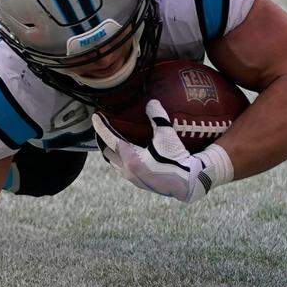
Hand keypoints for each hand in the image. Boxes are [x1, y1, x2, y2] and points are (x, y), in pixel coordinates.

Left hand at [93, 100, 230, 203]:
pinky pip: (125, 168)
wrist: (190, 184)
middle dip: (103, 140)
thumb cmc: (178, 160)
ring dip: (112, 151)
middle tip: (102, 128)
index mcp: (131, 159)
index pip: (110, 140)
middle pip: (108, 153)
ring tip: (112, 140)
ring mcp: (134, 178)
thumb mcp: (168, 137)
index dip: (101, 127)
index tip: (95, 117)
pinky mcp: (141, 182)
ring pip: (115, 163)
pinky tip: (129, 152)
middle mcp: (128, 171)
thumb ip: (158, 118)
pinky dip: (122, 158)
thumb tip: (151, 102)